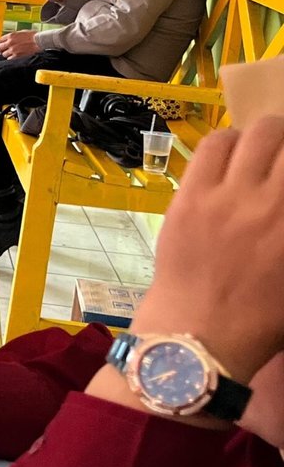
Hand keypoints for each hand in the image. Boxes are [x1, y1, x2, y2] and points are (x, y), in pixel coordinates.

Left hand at [0, 30, 39, 58]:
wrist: (39, 40)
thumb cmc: (33, 35)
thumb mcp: (20, 32)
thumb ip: (13, 36)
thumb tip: (7, 40)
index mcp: (11, 36)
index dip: (0, 43)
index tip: (1, 45)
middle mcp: (10, 42)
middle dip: (1, 49)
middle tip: (3, 50)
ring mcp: (13, 50)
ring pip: (4, 54)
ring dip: (7, 54)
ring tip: (11, 53)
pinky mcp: (17, 56)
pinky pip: (9, 59)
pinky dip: (11, 58)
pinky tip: (14, 56)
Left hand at [126, 117, 283, 383]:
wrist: (199, 332)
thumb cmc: (261, 316)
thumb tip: (281, 208)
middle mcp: (273, 205)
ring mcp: (230, 196)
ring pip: (257, 135)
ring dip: (266, 136)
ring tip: (263, 150)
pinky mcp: (192, 195)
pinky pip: (214, 146)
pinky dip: (228, 141)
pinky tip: (231, 154)